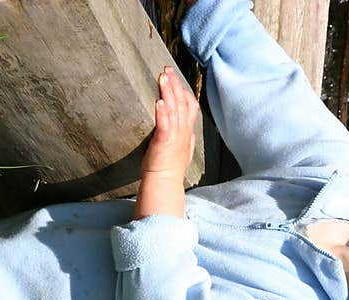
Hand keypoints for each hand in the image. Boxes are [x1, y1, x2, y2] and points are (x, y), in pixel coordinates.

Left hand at [141, 66, 198, 181]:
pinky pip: (165, 124)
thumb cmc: (170, 167)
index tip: (175, 78)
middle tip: (167, 69)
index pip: (190, 106)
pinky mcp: (164, 141)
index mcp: (186, 132)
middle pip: (181, 103)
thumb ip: (182, 135)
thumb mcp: (181, 147)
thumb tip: (184, 128)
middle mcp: (183, 131)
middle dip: (175, 84)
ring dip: (169, 92)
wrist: (166, 181)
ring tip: (163, 77)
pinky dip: (162, 112)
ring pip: (174, 109)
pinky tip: (159, 100)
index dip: (183, 91)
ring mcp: (175, 136)